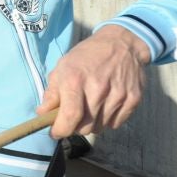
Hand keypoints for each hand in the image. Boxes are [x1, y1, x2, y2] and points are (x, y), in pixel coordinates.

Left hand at [37, 24, 149, 138]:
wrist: (121, 43)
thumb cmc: (87, 56)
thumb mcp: (62, 67)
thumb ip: (52, 93)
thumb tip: (42, 114)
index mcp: (75, 80)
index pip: (70, 117)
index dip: (60, 130)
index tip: (55, 132)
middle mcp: (98, 88)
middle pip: (85, 127)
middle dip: (75, 127)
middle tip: (73, 118)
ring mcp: (118, 95)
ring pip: (100, 128)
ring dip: (91, 124)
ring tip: (89, 108)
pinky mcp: (133, 99)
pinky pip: (116, 124)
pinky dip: (107, 120)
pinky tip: (104, 106)